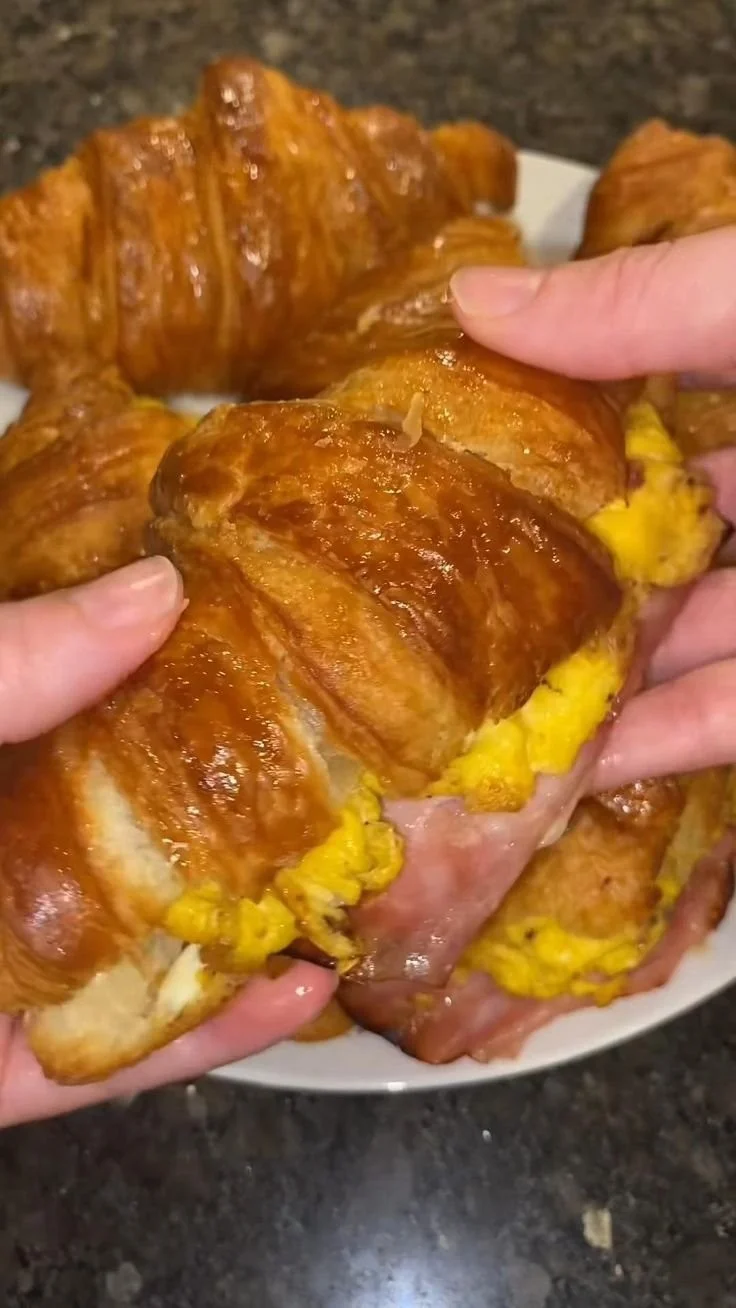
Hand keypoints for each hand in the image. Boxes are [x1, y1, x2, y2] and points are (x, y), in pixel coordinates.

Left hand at [0, 558, 335, 1126]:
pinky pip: (104, 1063)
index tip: (271, 627)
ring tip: (363, 878)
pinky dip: (200, 1036)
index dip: (167, 663)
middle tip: (352, 760)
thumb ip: (4, 664)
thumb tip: (157, 593)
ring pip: (131, 954)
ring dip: (246, 927)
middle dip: (235, 800)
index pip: (67, 699)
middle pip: (120, 829)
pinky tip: (296, 991)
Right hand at [451, 229, 735, 791]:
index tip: (454, 448)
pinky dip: (652, 741)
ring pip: (683, 644)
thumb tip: (467, 298)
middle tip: (441, 596)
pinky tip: (564, 760)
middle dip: (559, 569)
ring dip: (590, 678)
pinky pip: (726, 718)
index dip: (555, 425)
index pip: (646, 415)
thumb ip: (640, 306)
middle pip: (654, 544)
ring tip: (472, 696)